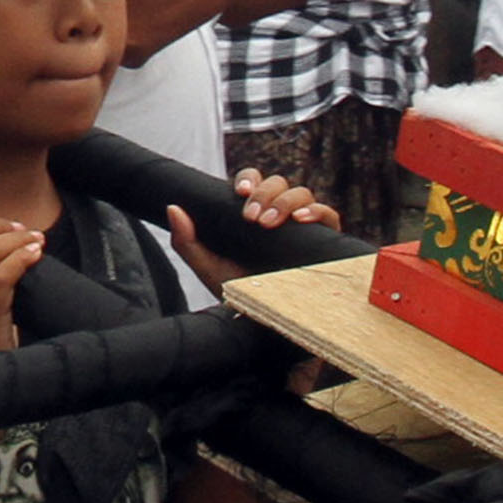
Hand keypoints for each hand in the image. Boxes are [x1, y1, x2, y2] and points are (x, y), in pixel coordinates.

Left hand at [167, 168, 342, 291]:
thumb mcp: (207, 267)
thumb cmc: (237, 293)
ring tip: (271, 224)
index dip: (249, 179)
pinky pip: (329, 215)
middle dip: (264, 194)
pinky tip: (303, 220)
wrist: (262, 323)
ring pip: (302, 193)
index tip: (240, 192)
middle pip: (278, 182)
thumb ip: (186, 240)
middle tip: (252, 218)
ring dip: (285, 202)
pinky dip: (318, 211)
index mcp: (253, 215)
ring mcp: (302, 227)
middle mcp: (279, 216)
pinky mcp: (323, 241)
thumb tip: (174, 208)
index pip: (254, 182)